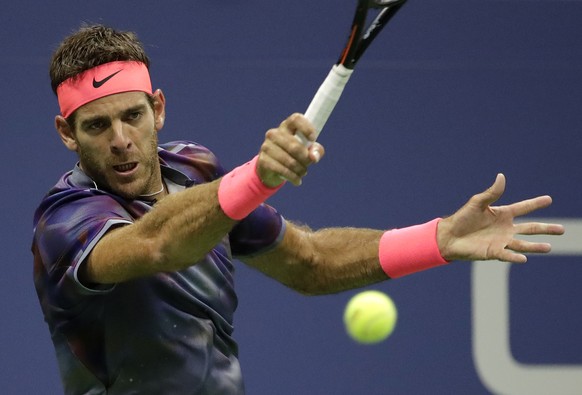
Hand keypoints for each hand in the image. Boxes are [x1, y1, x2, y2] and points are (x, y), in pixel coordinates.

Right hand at [256, 113, 323, 186]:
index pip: (296, 119)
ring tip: (302, 173)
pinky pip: (282, 170)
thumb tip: (314, 157)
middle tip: (309, 164)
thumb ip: (316, 151)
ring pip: (289, 161)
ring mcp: (267, 146)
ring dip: (300, 170)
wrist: (271, 170)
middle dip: (305, 159)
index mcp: (287, 126)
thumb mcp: (307, 151)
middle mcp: (274, 133)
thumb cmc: (293, 156)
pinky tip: (297, 181)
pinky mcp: (263, 160)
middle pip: (295, 146)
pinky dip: (293, 177)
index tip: (313, 139)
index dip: (306, 128)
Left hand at [437, 174, 564, 262]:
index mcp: (503, 214)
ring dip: (535, 246)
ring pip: (522, 244)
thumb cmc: (462, 218)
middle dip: (546, 228)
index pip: (523, 208)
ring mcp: (501, 241)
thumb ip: (492, 192)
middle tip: (562, 229)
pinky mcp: (493, 252)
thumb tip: (501, 176)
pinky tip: (524, 258)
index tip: (549, 199)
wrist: (449, 236)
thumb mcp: (478, 203)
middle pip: (530, 228)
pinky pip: (507, 254)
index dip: (535, 203)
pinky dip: (515, 256)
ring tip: (549, 247)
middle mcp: (506, 228)